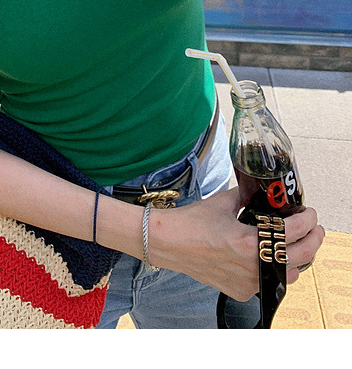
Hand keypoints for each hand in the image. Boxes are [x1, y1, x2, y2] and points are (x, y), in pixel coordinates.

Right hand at [148, 188, 323, 300]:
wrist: (168, 243)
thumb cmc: (192, 222)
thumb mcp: (224, 201)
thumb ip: (248, 197)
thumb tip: (263, 191)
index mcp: (248, 241)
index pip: (292, 231)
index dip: (307, 221)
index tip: (310, 213)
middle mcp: (251, 266)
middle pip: (300, 257)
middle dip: (313, 241)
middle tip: (314, 229)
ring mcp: (247, 282)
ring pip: (288, 274)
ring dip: (296, 258)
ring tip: (293, 243)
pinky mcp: (241, 291)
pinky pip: (268, 282)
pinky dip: (273, 269)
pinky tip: (269, 256)